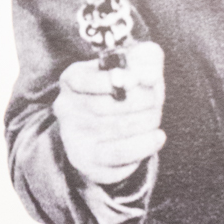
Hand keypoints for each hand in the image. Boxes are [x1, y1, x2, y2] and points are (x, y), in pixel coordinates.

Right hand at [55, 40, 165, 185]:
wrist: (115, 132)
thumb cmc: (126, 91)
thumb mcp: (135, 66)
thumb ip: (145, 60)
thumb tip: (150, 75)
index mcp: (71, 80)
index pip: (84, 80)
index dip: (114, 80)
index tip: (136, 80)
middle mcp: (66, 109)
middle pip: (105, 105)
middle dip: (141, 101)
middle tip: (156, 101)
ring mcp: (75, 138)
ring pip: (117, 129)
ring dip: (147, 121)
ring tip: (155, 117)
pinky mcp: (89, 163)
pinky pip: (119, 155)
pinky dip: (143, 145)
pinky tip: (157, 137)